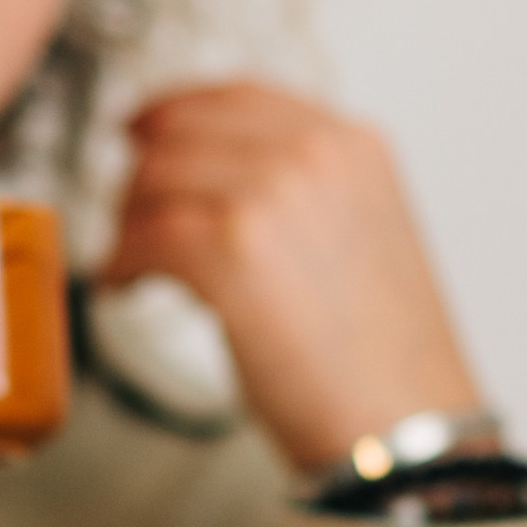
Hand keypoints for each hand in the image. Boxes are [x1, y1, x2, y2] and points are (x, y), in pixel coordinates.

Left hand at [98, 84, 482, 473]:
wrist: (404, 431)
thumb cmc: (383, 361)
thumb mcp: (363, 237)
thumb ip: (303, 191)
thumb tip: (216, 180)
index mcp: (352, 145)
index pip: (238, 95)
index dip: (176, 112)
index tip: (143, 132)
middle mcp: (314, 152)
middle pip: (182, 130)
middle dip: (144, 176)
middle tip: (130, 216)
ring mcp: (272, 193)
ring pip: (153, 178)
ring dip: (129, 222)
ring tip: (135, 262)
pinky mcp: (230, 248)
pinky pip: (140, 234)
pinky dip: (121, 263)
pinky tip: (128, 286)